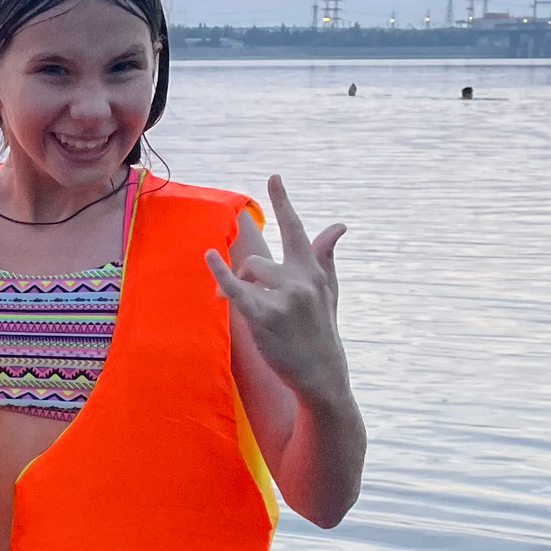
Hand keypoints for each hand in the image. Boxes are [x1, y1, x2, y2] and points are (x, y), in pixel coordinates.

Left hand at [206, 175, 348, 402]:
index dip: (283, 202)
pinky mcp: (266, 318)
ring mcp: (284, 299)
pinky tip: (210, 257)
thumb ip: (327, 256)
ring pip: (247, 274)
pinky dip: (221, 274)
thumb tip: (339, 225)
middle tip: (245, 296)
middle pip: (256, 261)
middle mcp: (301, 281)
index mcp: (313, 271)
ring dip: (237, 288)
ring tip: (243, 308)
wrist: (321, 374)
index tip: (273, 176)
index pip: (296, 230)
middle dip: (244, 277)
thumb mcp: (328, 291)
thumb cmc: (321, 330)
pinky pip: (237, 290)